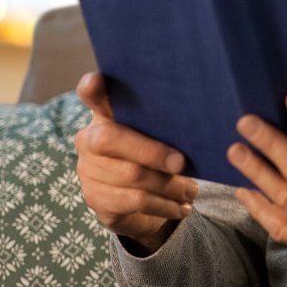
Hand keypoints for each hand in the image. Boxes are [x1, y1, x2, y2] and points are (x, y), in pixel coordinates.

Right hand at [74, 72, 198, 253]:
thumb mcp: (163, 137)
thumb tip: (199, 114)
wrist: (145, 205)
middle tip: (182, 162)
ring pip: (130, 174)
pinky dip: (163, 205)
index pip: (91, 95)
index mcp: (106, 115)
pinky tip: (181, 207)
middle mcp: (88, 139)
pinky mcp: (95, 198)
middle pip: (110, 138)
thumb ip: (167, 123)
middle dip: (151, 151)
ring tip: (191, 190)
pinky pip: (133, 201)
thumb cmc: (159, 158)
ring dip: (167, 185)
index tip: (96, 80)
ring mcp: (87, 170)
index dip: (91, 88)